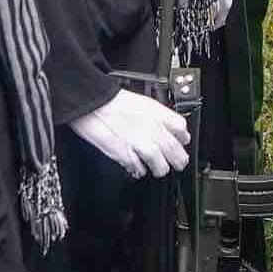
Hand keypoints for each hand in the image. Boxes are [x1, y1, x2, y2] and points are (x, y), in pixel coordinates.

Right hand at [72, 89, 191, 179]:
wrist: (90, 103)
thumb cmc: (109, 101)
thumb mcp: (140, 102)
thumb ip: (155, 115)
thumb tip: (167, 128)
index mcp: (154, 112)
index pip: (179, 127)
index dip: (183, 137)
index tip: (182, 142)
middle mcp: (149, 126)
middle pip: (173, 148)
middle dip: (179, 159)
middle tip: (179, 164)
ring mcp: (137, 140)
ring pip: (159, 161)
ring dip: (160, 168)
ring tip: (159, 170)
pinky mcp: (123, 152)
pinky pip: (138, 167)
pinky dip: (139, 170)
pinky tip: (138, 169)